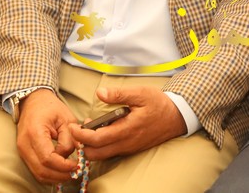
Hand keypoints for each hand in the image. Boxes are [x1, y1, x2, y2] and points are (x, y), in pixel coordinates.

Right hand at [16, 89, 79, 183]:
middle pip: (42, 170)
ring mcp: (22, 150)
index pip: (48, 158)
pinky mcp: (24, 154)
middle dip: (60, 175)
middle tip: (75, 172)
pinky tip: (60, 171)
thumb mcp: (66, 118)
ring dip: (55, 177)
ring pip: (38, 173)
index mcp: (35, 132)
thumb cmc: (50, 107)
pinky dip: (49, 174)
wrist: (32, 101)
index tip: (76, 165)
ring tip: (69, 173)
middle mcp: (24, 144)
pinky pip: (36, 170)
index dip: (63, 166)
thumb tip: (76, 156)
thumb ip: (71, 138)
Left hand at [68, 86, 185, 160]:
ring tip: (88, 128)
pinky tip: (101, 130)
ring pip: (103, 155)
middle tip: (77, 128)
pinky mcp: (131, 148)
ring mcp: (129, 148)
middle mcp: (126, 143)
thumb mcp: (140, 93)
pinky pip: (111, 152)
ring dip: (91, 145)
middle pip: (96, 154)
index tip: (72, 126)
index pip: (97, 140)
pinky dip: (101, 145)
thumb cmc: (159, 104)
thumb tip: (100, 93)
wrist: (177, 116)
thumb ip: (119, 94)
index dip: (81, 136)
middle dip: (82, 144)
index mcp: (126, 130)